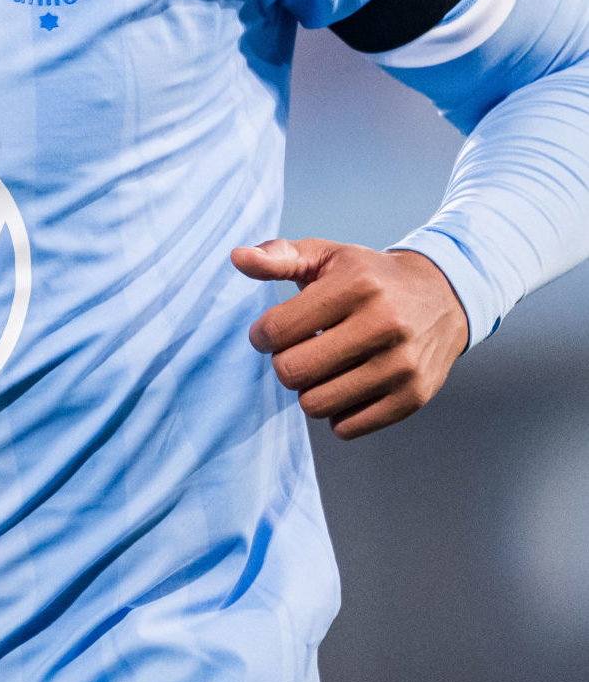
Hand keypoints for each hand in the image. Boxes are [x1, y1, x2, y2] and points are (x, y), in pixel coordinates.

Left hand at [232, 238, 469, 439]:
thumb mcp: (326, 255)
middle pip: (293, 371)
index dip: (261, 336)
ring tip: (322, 369)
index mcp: (356, 286)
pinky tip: (345, 387)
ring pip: (317, 404)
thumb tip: (238, 258)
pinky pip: (348, 427)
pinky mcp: (414, 397)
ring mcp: (402, 365)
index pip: (277, 330)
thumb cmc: (369, 276)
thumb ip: (278, 256)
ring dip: (308, 391)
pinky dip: (336, 413)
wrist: (443, 297)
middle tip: (297, 352)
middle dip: (284, 364)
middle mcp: (384, 325)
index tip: (270, 333)